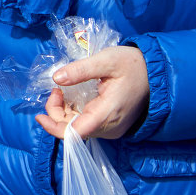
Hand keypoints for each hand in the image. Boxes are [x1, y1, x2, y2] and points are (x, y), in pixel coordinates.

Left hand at [35, 45, 149, 139]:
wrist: (155, 73)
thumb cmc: (132, 65)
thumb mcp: (106, 60)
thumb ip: (80, 70)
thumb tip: (56, 78)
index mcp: (107, 114)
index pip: (75, 134)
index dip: (54, 127)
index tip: (40, 114)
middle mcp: (109, 127)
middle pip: (73, 132)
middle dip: (56, 114)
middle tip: (54, 91)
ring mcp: (111, 128)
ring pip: (78, 129)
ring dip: (63, 114)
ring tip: (59, 92)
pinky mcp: (110, 124)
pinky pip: (86, 125)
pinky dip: (72, 114)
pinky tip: (69, 98)